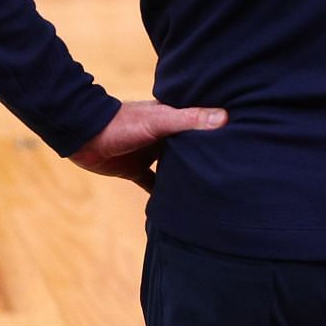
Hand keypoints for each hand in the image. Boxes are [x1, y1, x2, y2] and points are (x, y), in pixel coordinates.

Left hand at [67, 100, 227, 191]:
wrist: (84, 136)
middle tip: (230, 168)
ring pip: (173, 166)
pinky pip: (152, 183)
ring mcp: (149, 153)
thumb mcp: (160, 120)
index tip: (241, 135)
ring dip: (185, 175)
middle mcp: (163, 134)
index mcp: (172, 118)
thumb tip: (225, 117)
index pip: (200, 122)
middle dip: (204, 154)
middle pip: (189, 146)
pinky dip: (161, 194)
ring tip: (208, 188)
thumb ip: (189, 119)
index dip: (217, 128)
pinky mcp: (134, 169)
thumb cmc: (124, 123)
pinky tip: (175, 207)